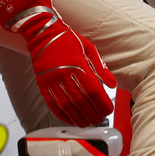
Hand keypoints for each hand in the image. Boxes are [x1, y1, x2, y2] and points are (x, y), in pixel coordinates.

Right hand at [0, 0, 115, 126]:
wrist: (42, 32)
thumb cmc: (67, 39)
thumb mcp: (89, 48)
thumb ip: (101, 67)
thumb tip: (112, 84)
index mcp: (78, 65)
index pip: (94, 91)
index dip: (103, 103)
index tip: (108, 109)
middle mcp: (65, 74)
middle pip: (82, 102)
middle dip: (93, 113)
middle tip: (99, 118)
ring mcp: (52, 81)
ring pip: (67, 106)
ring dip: (79, 118)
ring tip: (87, 123)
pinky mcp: (43, 84)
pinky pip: (53, 104)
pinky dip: (63, 115)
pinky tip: (70, 119)